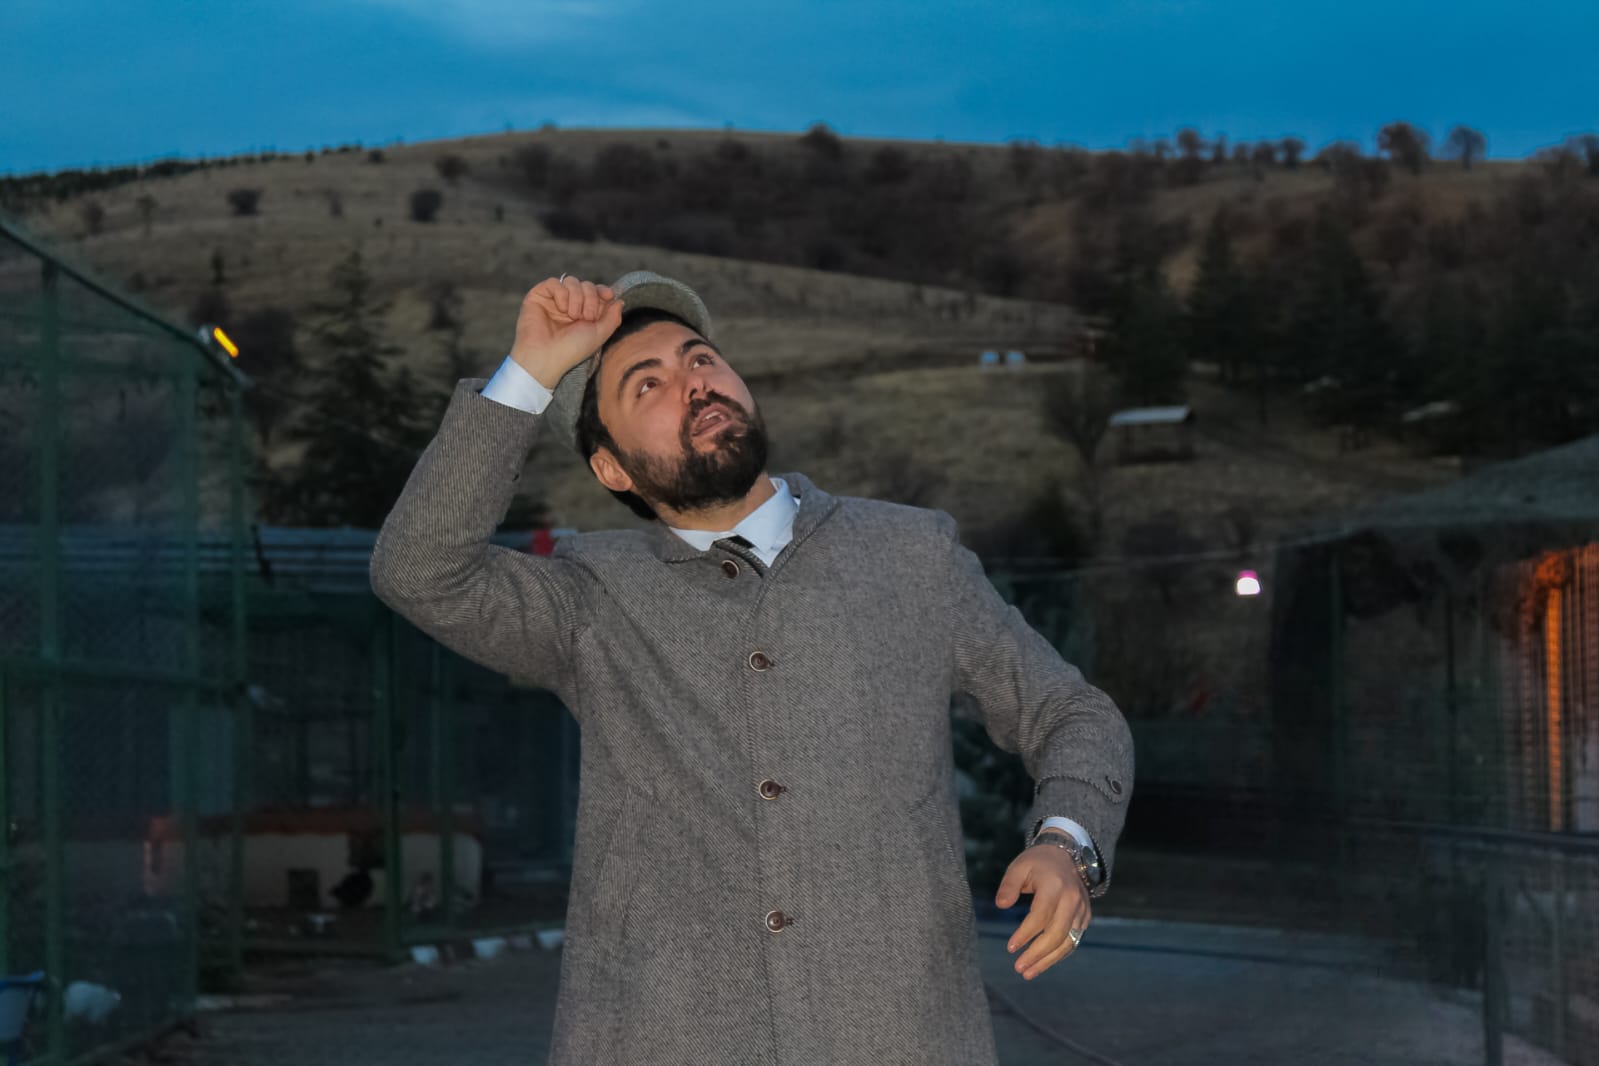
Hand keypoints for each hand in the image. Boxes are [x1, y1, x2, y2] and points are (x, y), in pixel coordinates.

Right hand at [509, 276, 626, 387]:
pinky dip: (561, 293)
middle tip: (585, 317)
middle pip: (586, 285)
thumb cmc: (572, 349)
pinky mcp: (538, 296)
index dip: (603, 291)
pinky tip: (561, 308)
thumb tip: (620, 301)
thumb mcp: (600, 334)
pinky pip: (554, 282)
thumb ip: (612, 317)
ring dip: (577, 297)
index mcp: (583, 314)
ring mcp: (553, 301)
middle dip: (590, 298)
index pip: (596, 292)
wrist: (546, 356)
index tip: (608, 295)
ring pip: (571, 281)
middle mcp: (569, 306)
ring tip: (572, 315)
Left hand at [994, 836, 1090, 979]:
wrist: (1066, 854)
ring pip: (1068, 942)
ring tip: (1028, 972)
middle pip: (1057, 933)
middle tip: (1019, 968)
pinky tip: (1042, 962)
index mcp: (1055, 886)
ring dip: (1048, 960)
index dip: (1026, 934)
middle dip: (1037, 954)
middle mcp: (1072, 899)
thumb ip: (1008, 886)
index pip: (1041, 915)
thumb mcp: (1018, 867)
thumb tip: (1001, 906)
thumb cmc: (1038, 863)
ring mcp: (1081, 910)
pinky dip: (1058, 954)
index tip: (1010, 948)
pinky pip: (1073, 940)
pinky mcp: (1085, 917)